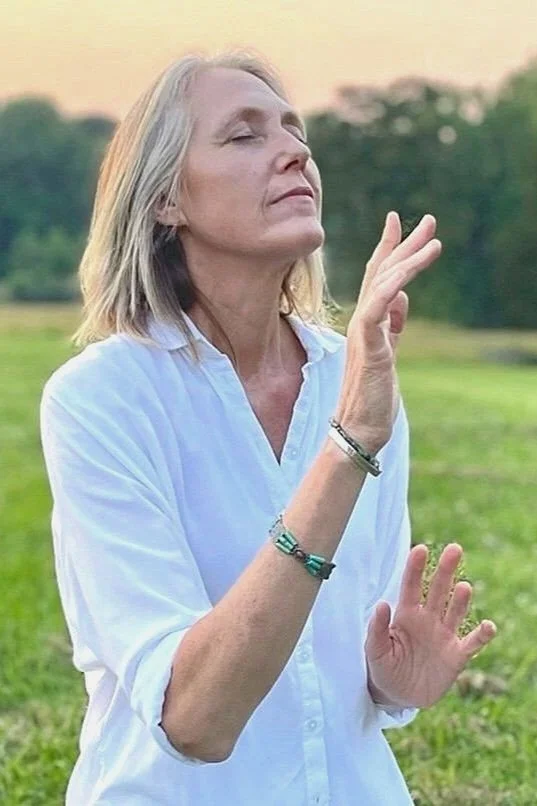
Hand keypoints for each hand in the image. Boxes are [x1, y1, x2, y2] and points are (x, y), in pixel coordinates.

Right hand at [334, 212, 440, 453]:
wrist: (359, 427)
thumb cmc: (373, 396)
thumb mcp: (388, 353)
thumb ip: (392, 325)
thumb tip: (401, 297)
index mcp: (368, 322)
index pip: (378, 277)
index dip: (390, 248)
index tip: (399, 223)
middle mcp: (362, 321)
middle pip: (382, 273)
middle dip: (404, 244)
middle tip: (427, 220)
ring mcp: (363, 332)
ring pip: (383, 285)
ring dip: (408, 260)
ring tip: (434, 241)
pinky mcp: (368, 346)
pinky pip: (376, 309)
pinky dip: (389, 288)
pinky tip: (405, 275)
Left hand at [365, 544, 496, 708]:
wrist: (397, 695)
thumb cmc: (382, 667)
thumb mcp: (374, 651)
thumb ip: (377, 629)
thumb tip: (381, 604)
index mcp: (405, 614)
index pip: (411, 585)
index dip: (415, 567)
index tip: (420, 548)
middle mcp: (427, 619)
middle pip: (438, 589)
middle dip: (445, 570)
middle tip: (454, 548)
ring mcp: (443, 635)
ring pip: (455, 611)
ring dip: (461, 599)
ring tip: (464, 587)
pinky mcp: (456, 656)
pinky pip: (472, 643)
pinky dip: (481, 635)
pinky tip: (488, 626)